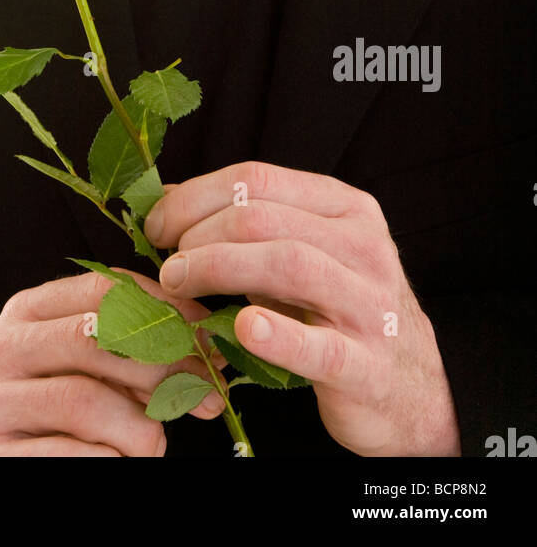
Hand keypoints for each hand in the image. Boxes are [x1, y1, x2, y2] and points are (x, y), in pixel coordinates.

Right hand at [0, 267, 228, 455]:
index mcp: (26, 312)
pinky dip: (112, 461)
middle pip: (96, 338)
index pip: (102, 287)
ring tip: (152, 444)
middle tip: (207, 395)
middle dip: (164, 366)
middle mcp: (1, 348)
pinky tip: (117, 461)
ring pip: (87, 401)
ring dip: (139, 428)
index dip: (164, 308)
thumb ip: (132, 347)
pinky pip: (74, 455)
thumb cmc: (54, 414)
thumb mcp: (87, 368)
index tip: (209, 336)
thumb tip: (206, 344)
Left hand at [144, 160, 461, 456]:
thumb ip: (248, 225)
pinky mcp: (367, 366)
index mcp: (344, 207)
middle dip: (198, 233)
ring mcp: (369, 304)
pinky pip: (320, 345)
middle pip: (263, 217)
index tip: (157, 224)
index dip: (195, 196)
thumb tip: (168, 198)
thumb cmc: (338, 312)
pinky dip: (278, 335)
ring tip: (178, 284)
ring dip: (217, 267)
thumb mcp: (302, 254)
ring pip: (287, 263)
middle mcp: (362, 245)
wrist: (411, 390)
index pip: (258, 178)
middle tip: (164, 262)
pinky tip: (243, 328)